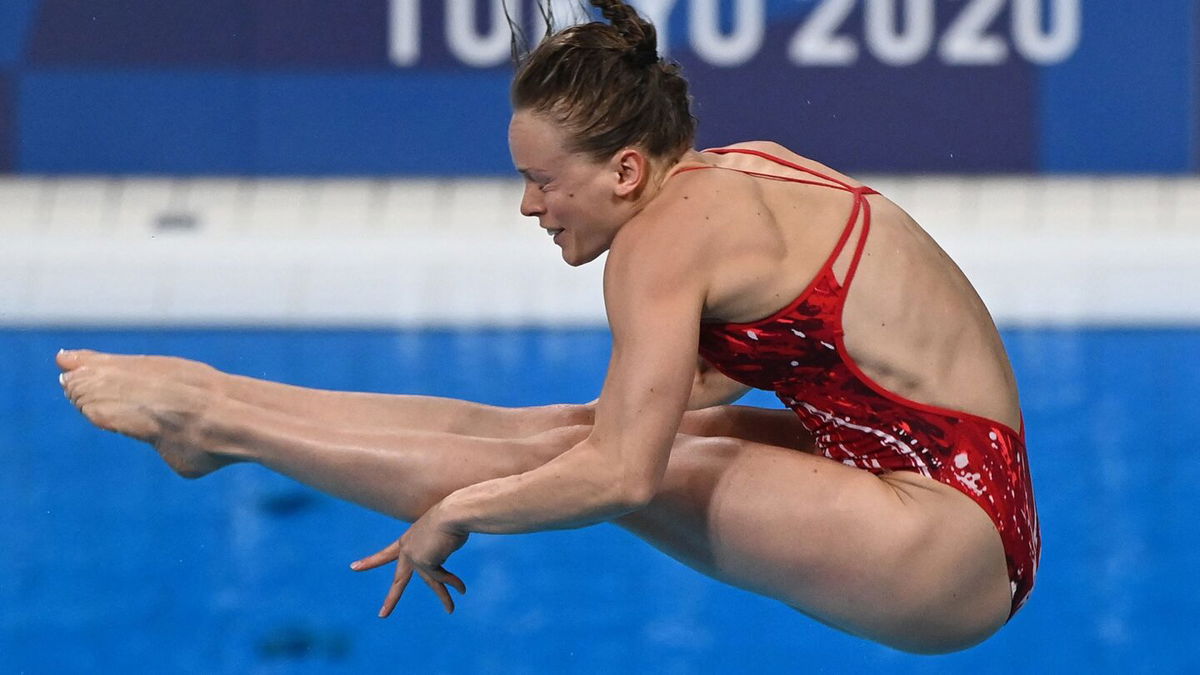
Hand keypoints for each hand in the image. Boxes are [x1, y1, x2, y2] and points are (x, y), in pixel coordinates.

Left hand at [350, 505, 468, 616]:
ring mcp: (414, 558)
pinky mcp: (424, 564)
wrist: (453, 513)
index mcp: (408, 539)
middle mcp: (407, 549)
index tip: (354, 567)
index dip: (371, 562)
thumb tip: (440, 575)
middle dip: (392, 599)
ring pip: (431, 582)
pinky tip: (462, 589)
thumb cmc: (452, 518)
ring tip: (450, 611)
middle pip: (400, 579)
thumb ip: (438, 553)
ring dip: (444, 598)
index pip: (387, 553)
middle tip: (382, 615)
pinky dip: (453, 583)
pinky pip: (441, 578)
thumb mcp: (441, 536)